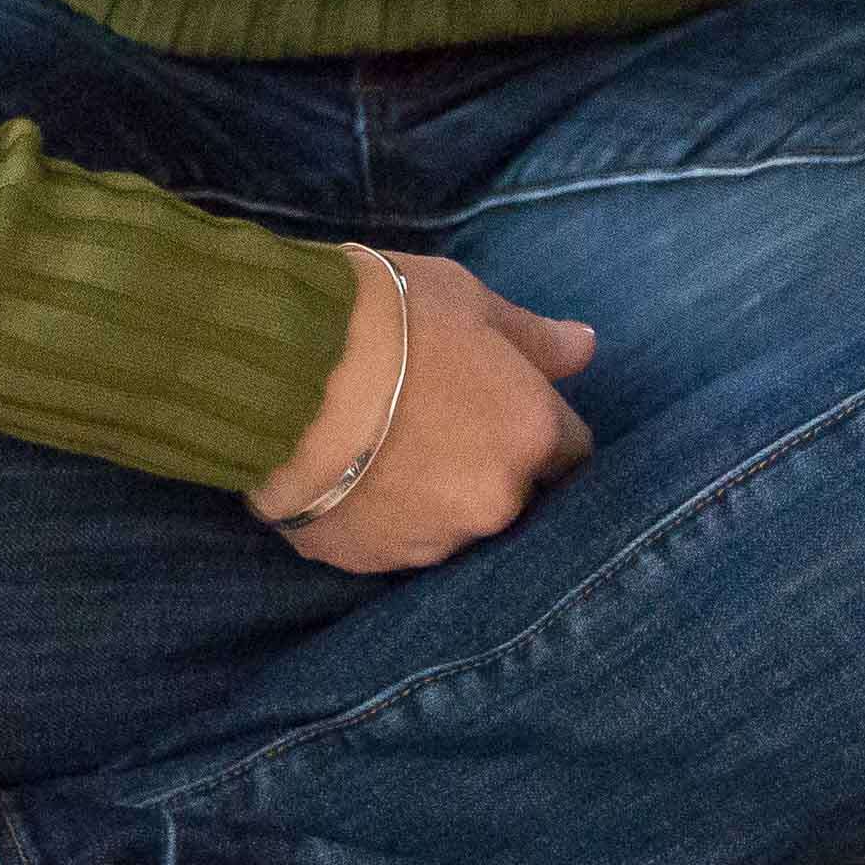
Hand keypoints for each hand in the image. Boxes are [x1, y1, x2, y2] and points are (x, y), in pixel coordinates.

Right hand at [249, 250, 598, 574]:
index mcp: (530, 435)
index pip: (568, 449)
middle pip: (510, 493)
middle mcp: (494, 502)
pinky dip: (378, 514)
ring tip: (380, 444)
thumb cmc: (383, 319)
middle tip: (430, 417)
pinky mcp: (368, 562)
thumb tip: (586, 347)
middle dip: (485, 464)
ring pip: (450, 522)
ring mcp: (430, 540)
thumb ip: (533, 338)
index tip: (496, 401)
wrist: (277, 369)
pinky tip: (346, 473)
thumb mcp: (468, 302)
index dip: (533, 423)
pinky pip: (388, 540)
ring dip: (431, 494)